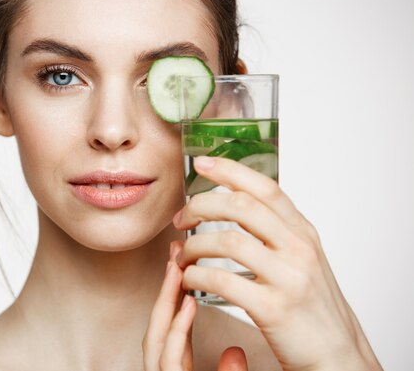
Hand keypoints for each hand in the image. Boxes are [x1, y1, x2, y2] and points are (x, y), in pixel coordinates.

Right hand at [142, 241, 248, 370]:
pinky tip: (188, 305)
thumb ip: (228, 369)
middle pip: (160, 322)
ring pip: (156, 336)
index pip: (173, 325)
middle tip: (176, 252)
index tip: (183, 265)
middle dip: (167, 286)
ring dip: (166, 300)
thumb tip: (234, 351)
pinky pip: (169, 358)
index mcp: (178, 368)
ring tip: (177, 269)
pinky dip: (177, 330)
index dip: (176, 293)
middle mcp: (165, 369)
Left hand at [173, 156, 381, 370]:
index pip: (265, 188)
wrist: (336, 353)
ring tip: (183, 255)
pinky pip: (222, 281)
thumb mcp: (302, 258)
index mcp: (303, 233)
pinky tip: (189, 280)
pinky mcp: (273, 308)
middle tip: (181, 218)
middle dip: (201, 206)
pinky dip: (196, 277)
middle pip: (242, 207)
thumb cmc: (312, 306)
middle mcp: (299, 249)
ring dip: (195, 245)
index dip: (231, 171)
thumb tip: (236, 203)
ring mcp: (288, 277)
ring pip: (228, 242)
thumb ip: (276, 231)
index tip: (202, 164)